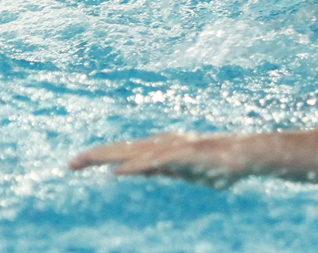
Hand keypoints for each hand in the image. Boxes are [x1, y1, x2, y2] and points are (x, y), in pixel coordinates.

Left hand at [69, 132, 249, 184]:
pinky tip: (118, 172)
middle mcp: (163, 145)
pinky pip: (155, 163)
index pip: (125, 152)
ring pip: (134, 153)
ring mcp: (173, 148)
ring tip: (84, 161)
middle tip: (69, 164)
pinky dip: (136, 167)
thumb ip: (164, 169)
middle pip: (123, 150)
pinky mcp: (184, 156)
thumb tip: (146, 170)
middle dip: (96, 155)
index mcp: (161, 149)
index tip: (76, 163)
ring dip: (108, 157)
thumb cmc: (218, 165)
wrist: (247, 155)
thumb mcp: (185, 171)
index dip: (101, 155)